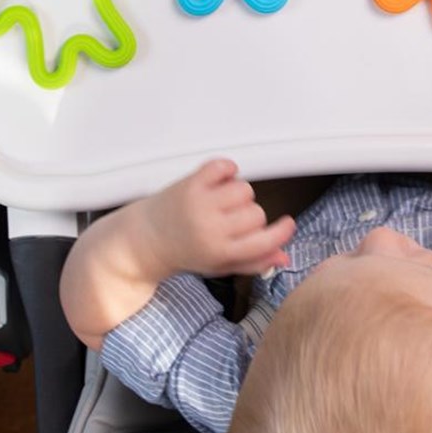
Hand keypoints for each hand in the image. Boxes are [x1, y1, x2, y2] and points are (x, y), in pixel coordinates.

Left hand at [140, 159, 295, 278]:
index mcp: (220, 252)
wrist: (144, 241)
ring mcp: (201, 204)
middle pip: (257, 212)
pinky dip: (227, 169)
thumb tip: (284, 257)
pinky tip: (220, 181)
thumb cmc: (185, 253)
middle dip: (251, 215)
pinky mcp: (191, 184)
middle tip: (233, 221)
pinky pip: (223, 166)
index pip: (264, 241)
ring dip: (239, 194)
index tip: (287, 224)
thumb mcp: (219, 266)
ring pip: (244, 189)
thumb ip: (253, 262)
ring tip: (223, 202)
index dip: (282, 231)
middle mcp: (211, 228)